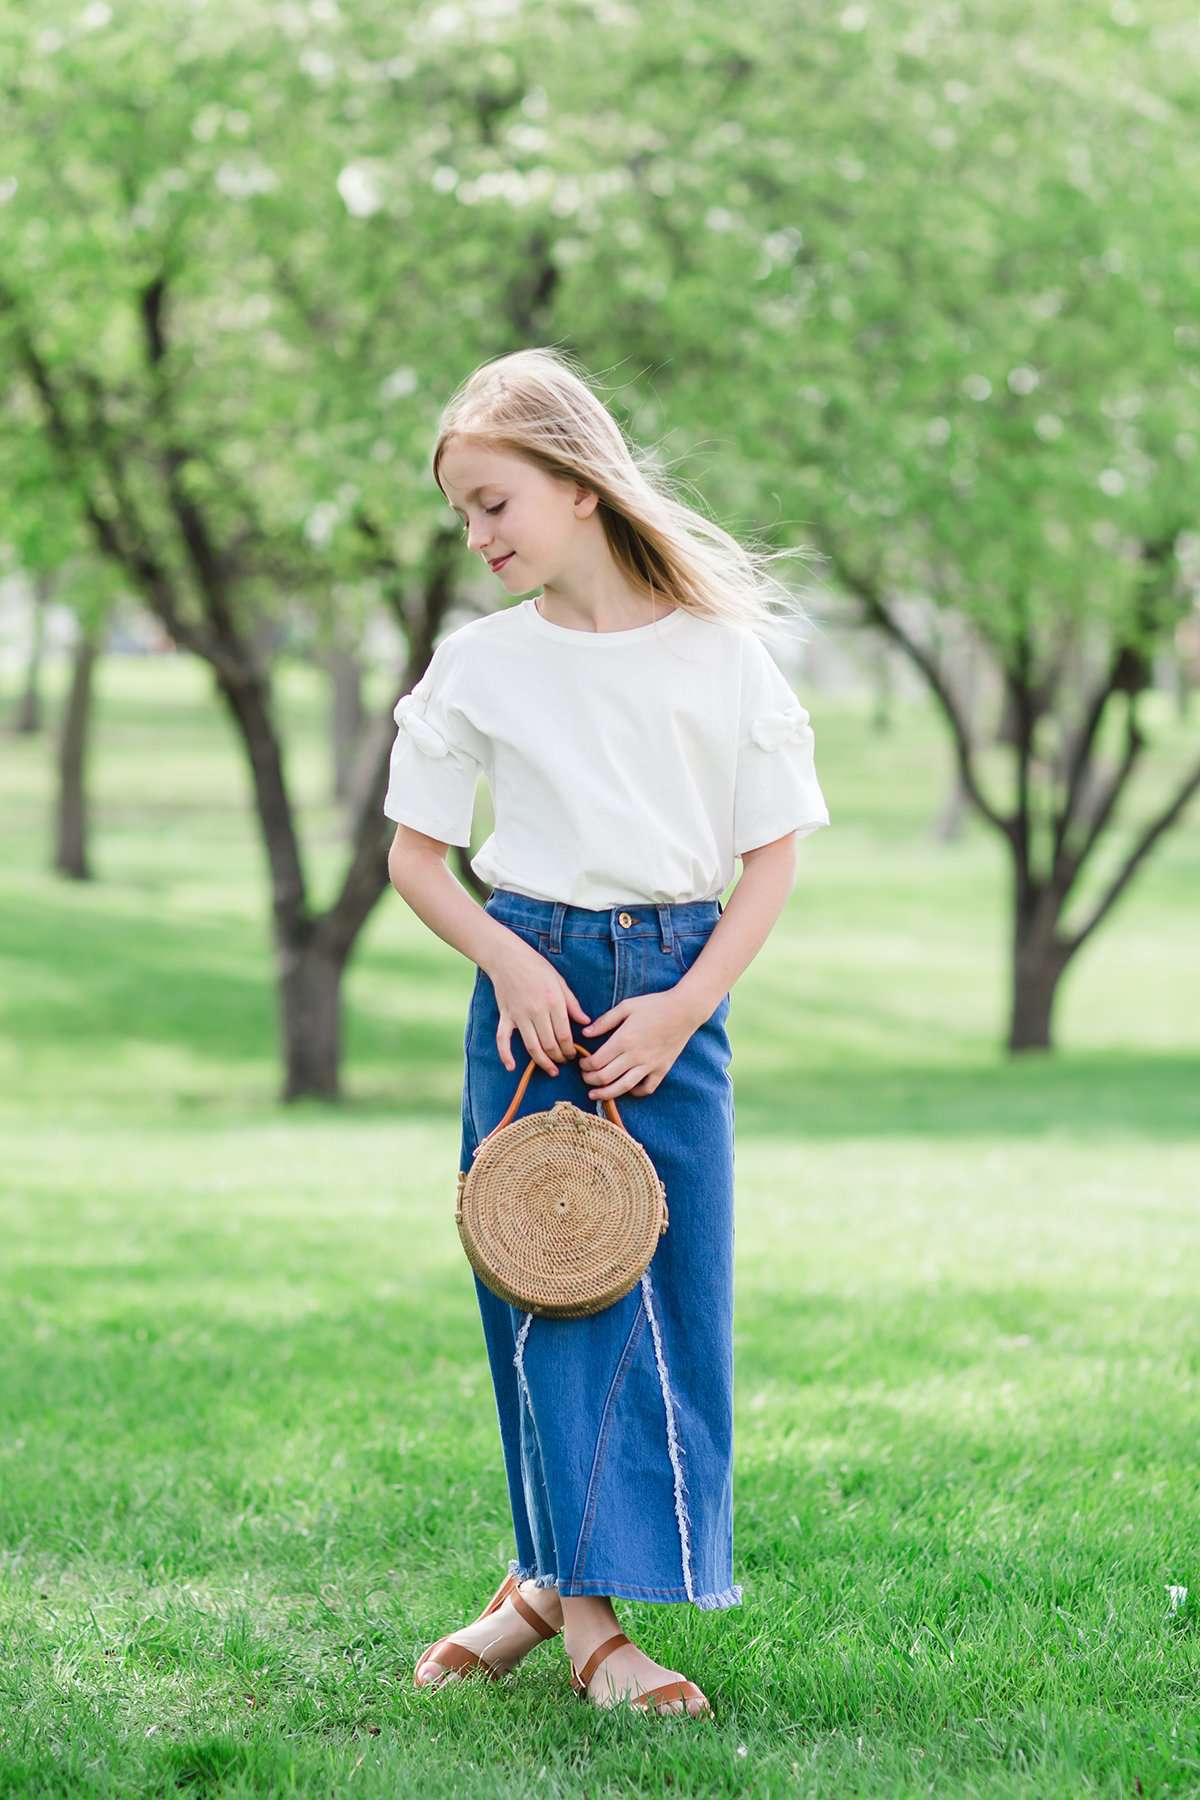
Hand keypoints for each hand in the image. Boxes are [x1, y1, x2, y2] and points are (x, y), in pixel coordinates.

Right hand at [486, 931, 590, 1077]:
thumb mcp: (560, 982)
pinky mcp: (505, 1016)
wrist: (507, 958)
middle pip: (550, 1044)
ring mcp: (519, 1015)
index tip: (574, 1055)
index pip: (564, 1035)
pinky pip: (503, 1039)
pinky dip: (505, 1054)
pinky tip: (512, 1067)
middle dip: (559, 1058)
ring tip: (551, 1070)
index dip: (570, 1049)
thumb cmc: (537, 967)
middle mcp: (537, 1011)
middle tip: (564, 1062)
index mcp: (554, 1002)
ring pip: (532, 1046)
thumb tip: (586, 1023)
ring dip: (542, 1062)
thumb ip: (573, 1004)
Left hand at [577, 990, 696, 1100]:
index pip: (596, 1061)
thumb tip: (585, 1033)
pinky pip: (647, 1088)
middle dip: (590, 1080)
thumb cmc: (654, 1005)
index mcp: (623, 1039)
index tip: (581, 1062)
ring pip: (623, 1087)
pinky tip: (626, 1089)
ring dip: (606, 1094)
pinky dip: (635, 1093)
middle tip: (585, 1077)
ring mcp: (649, 1065)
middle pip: (605, 1077)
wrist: (685, 1010)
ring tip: (595, 1095)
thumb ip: (604, 1021)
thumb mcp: (626, 1006)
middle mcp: (635, 1056)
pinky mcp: (662, 1069)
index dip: (584, 1065)